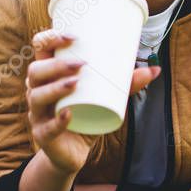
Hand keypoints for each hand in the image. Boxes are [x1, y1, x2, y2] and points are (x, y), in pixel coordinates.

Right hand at [26, 30, 160, 174]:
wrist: (72, 153)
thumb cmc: (86, 117)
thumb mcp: (106, 99)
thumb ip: (126, 85)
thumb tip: (155, 70)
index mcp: (48, 76)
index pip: (39, 49)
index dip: (50, 38)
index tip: (73, 36)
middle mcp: (37, 91)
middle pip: (35, 71)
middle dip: (56, 64)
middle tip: (82, 64)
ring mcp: (38, 114)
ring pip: (37, 96)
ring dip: (55, 87)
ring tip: (75, 83)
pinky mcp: (42, 136)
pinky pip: (46, 128)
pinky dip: (57, 121)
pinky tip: (68, 115)